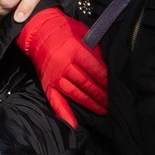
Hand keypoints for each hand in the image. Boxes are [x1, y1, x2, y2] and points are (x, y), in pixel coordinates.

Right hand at [15, 7, 108, 129]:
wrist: (38, 31)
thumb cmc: (64, 30)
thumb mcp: (83, 34)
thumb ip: (95, 50)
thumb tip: (108, 67)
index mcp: (74, 50)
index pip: (95, 69)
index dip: (106, 80)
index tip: (115, 88)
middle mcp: (64, 64)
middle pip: (86, 83)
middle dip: (101, 95)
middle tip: (112, 104)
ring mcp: (55, 76)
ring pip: (75, 93)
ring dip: (89, 103)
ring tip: (102, 110)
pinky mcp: (47, 83)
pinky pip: (55, 101)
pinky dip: (64, 113)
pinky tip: (73, 124)